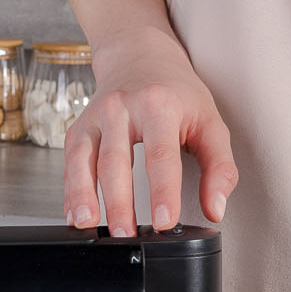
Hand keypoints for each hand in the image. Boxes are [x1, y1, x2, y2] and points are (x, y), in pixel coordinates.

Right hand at [63, 31, 238, 236]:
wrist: (140, 55)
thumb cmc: (177, 93)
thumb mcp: (210, 122)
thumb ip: (220, 167)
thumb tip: (214, 209)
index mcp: (160, 106)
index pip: (161, 154)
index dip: (162, 191)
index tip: (165, 221)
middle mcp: (122, 108)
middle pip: (117, 161)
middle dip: (120, 203)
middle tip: (127, 235)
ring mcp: (96, 116)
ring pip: (85, 161)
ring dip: (86, 197)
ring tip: (91, 227)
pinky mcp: (79, 127)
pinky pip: (70, 161)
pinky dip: (70, 190)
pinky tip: (77, 214)